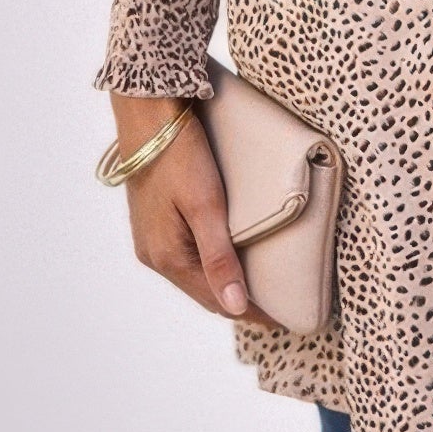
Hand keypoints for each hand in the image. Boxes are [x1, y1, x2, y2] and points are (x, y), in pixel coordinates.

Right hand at [108, 94, 277, 327]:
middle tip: (278, 309)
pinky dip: (210, 264)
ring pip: (195, 274)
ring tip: (259, 288)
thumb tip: (236, 307)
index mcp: (167, 257)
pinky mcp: (154, 219)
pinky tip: (229, 257)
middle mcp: (155, 255)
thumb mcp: (205, 204)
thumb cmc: (180, 153)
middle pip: (205, 291)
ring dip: (224, 284)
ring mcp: (152, 237)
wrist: (147, 111)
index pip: (218, 300)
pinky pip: (187, 254)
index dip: (253, 312)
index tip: (285, 320)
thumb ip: (219, 257)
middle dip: (240, 303)